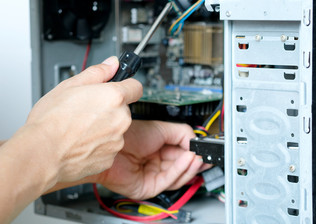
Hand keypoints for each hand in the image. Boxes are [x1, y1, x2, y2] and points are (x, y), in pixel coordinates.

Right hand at [25, 56, 142, 183]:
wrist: (42, 154)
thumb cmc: (51, 121)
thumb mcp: (70, 85)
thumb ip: (98, 72)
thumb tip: (112, 64)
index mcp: (114, 97)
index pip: (136, 87)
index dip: (127, 85)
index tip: (120, 88)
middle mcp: (120, 119)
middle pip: (123, 109)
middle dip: (110, 109)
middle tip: (87, 111)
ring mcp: (117, 140)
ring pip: (116, 129)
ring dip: (104, 128)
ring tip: (80, 129)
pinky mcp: (110, 158)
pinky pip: (109, 147)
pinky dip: (99, 145)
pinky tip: (81, 142)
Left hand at [93, 120, 210, 199]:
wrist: (111, 146)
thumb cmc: (128, 135)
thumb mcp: (161, 128)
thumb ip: (182, 133)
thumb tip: (195, 142)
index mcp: (160, 149)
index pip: (182, 154)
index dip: (194, 153)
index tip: (204, 150)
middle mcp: (157, 163)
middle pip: (182, 167)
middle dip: (195, 162)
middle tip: (204, 156)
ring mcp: (153, 176)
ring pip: (178, 176)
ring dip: (189, 166)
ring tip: (196, 156)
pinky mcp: (149, 187)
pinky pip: (168, 181)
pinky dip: (180, 171)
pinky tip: (186, 160)